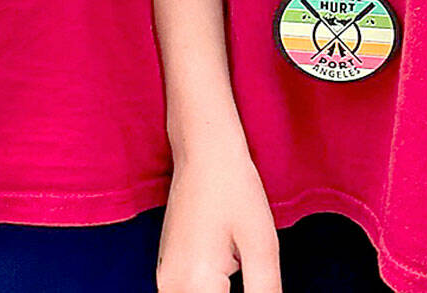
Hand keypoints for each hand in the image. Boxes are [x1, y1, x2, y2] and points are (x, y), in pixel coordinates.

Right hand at [158, 145, 280, 292]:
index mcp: (194, 285)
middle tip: (253, 275)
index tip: (259, 283)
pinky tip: (230, 278)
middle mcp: (170, 288)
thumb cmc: (235, 189)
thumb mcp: (262, 246)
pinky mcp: (167, 272)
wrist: (203, 149)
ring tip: (244, 271)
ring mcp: (164, 281)